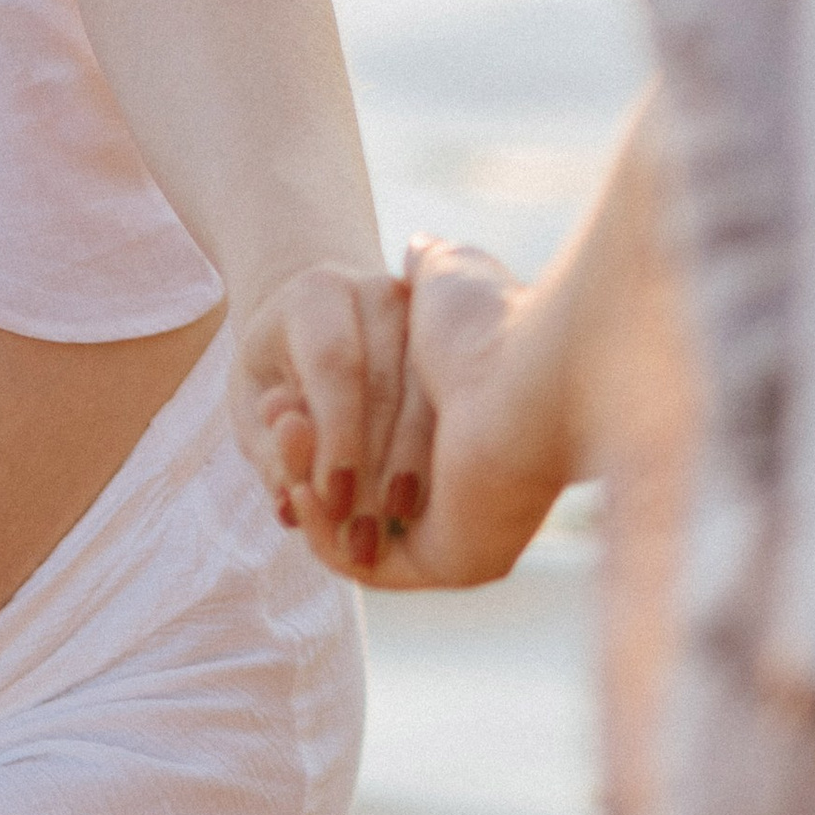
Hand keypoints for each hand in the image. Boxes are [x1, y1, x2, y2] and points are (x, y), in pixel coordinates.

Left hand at [229, 259, 422, 574]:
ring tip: (386, 538)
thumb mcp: (253, 404)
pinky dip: (433, 467)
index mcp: (317, 293)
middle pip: (386, 387)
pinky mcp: (452, 346)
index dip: (336, 438)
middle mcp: (378, 294)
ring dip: (408, 478)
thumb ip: (268, 448)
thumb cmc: (278, 373)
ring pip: (429, 402)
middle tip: (360, 541)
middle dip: (372, 470)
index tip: (332, 503)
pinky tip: (416, 513)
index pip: (334, 363)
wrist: (319, 323)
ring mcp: (426, 318)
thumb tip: (294, 492)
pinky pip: (451, 412)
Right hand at [309, 237, 560, 592]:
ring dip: (303, 484)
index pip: (371, 440)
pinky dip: (321, 529)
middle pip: (354, 486)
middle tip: (277, 417)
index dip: (317, 418)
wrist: (538, 370)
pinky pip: (366, 565)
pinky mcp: (447, 558)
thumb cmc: (491, 323)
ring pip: (353, 525)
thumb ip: (428, 271)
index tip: (283, 394)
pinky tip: (300, 484)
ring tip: (282, 433)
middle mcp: (460, 483)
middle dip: (303, 453)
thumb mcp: (443, 282)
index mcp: (460, 427)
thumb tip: (417, 249)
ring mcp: (454, 525)